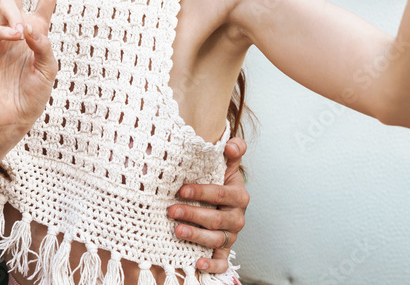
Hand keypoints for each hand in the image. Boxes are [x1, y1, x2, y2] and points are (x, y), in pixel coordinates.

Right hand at [0, 0, 66, 140]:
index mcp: (38, 31)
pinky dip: (5, 32)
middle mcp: (19, 28)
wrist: (13, 116)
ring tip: (20, 32)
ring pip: (5, 5)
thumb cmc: (34, 94)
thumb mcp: (49, 68)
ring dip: (14, 14)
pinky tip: (13, 37)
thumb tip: (26, 25)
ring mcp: (2, 36)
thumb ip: (42, 44)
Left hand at [168, 137, 248, 272]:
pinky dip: (212, 265)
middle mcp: (237, 217)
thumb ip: (232, 150)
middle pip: (217, 219)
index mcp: (238, 195)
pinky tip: (198, 263)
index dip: (202, 192)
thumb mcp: (224, 163)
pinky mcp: (224, 250)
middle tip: (171, 210)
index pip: (221, 194)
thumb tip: (230, 144)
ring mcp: (231, 235)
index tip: (181, 190)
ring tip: (177, 231)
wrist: (220, 199)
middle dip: (193, 214)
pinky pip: (222, 262)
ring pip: (216, 239)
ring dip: (196, 236)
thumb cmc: (217, 179)